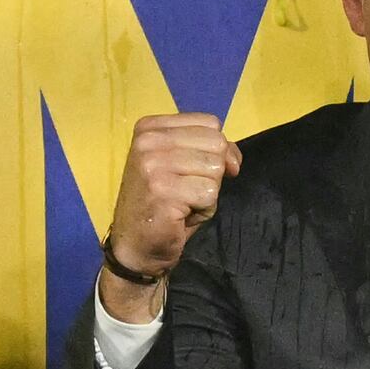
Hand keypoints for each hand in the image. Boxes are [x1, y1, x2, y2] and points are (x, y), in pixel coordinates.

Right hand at [99, 110, 232, 294]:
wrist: (136, 245)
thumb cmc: (164, 204)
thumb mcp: (187, 166)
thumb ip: (213, 151)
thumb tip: (233, 161)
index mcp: (150, 128)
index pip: (210, 123)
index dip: (216, 151)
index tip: (195, 172)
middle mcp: (148, 141)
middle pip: (216, 144)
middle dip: (212, 173)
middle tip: (185, 191)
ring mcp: (152, 165)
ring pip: (216, 169)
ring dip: (207, 193)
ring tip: (182, 203)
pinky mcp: (162, 191)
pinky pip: (210, 194)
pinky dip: (203, 209)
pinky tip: (180, 215)